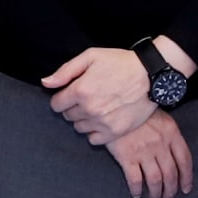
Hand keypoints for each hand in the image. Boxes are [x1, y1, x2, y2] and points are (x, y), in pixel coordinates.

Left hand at [44, 43, 159, 142]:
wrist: (151, 75)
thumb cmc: (121, 63)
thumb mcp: (91, 57)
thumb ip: (65, 71)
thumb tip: (46, 83)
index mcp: (80, 90)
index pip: (56, 105)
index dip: (63, 98)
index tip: (73, 93)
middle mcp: (89, 109)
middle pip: (68, 117)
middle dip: (74, 108)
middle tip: (89, 98)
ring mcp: (102, 122)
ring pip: (79, 128)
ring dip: (84, 120)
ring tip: (97, 108)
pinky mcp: (115, 132)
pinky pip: (94, 140)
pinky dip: (95, 132)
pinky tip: (103, 120)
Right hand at [104, 109, 191, 197]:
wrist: (116, 104)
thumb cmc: (138, 110)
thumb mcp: (161, 117)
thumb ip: (169, 135)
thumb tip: (174, 154)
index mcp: (172, 133)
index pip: (185, 160)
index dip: (187, 177)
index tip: (186, 188)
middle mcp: (160, 144)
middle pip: (171, 173)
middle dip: (172, 190)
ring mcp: (144, 151)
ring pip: (156, 179)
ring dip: (157, 193)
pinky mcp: (127, 157)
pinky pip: (135, 179)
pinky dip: (137, 190)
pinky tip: (137, 195)